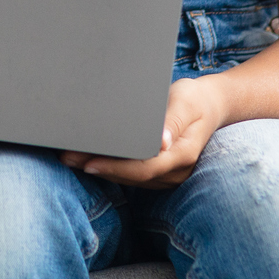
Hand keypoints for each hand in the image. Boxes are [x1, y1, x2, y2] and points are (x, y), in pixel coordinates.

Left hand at [61, 76, 227, 188]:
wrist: (211, 106)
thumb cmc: (195, 100)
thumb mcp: (186, 102)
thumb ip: (173, 121)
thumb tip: (162, 142)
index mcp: (183, 154)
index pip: (144, 168)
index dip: (115, 168)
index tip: (88, 163)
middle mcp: (175, 170)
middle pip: (132, 176)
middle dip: (99, 168)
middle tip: (67, 156)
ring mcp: (168, 174)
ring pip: (130, 178)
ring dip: (101, 169)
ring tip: (71, 157)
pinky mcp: (160, 172)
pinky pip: (132, 174)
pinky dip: (111, 167)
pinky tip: (90, 158)